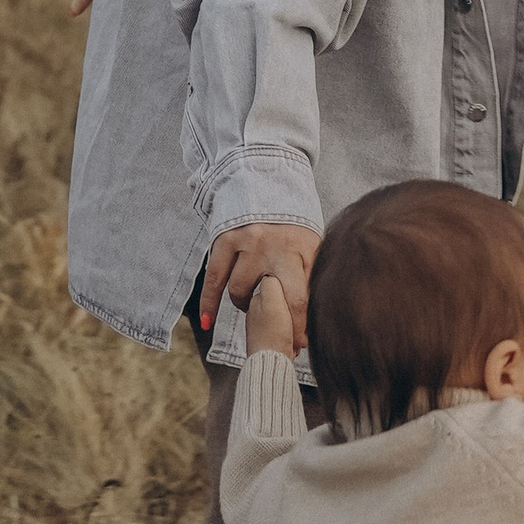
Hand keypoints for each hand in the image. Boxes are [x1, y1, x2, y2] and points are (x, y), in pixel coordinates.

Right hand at [201, 221, 319, 345]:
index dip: (301, 326)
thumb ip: (310, 273)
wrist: (265, 179)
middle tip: (280, 341)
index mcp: (304, 247)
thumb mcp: (310, 242)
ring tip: (252, 303)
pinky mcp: (226, 239)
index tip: (301, 344)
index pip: (304, 296)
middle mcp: (278, 246)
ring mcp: (250, 243)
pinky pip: (214, 279)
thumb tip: (315, 316)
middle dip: (280, 326)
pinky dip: (209, 303)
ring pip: (241, 291)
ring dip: (245, 305)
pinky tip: (209, 322)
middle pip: (279, 299)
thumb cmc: (291, 222)